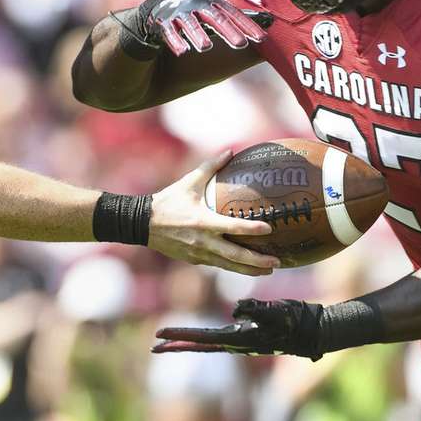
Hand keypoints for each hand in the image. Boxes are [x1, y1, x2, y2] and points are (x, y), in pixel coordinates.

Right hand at [143, 0, 269, 55]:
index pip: (233, 13)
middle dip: (227, 31)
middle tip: (241, 44)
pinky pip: (170, 32)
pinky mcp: (164, 21)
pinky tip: (182, 51)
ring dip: (198, 35)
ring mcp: (180, 12)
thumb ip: (238, 17)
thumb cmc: (197, 12)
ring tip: (206, 48)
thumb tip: (269, 20)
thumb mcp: (217, 10)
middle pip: (214, 17)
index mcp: (212, 0)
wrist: (162, 7)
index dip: (247, 25)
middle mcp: (197, 3)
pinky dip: (176, 41)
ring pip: (190, 24)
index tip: (261, 39)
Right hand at [147, 150, 279, 276]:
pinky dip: (234, 267)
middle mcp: (202, 241)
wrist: (143, 223)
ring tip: (269, 270)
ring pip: (228, 265)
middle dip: (257, 261)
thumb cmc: (168, 201)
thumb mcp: (188, 182)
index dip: (252, 229)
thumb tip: (230, 151)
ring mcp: (198, 253)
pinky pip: (218, 264)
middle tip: (276, 261)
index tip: (269, 228)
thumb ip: (211, 167)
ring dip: (250, 269)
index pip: (232, 227)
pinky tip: (247, 267)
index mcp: (203, 221)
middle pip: (234, 256)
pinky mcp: (194, 260)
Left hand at [152, 298, 324, 358]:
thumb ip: (256, 310)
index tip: (157, 335)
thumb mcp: (276, 312)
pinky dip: (204, 338)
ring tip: (168, 342)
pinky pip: (219, 338)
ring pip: (207, 343)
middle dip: (175, 345)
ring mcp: (242, 341)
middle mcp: (237, 343)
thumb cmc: (296, 321)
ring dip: (186, 342)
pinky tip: (198, 337)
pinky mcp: (248, 337)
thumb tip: (236, 310)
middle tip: (152, 345)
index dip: (179, 335)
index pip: (202, 338)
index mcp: (239, 338)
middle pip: (199, 345)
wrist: (315, 332)